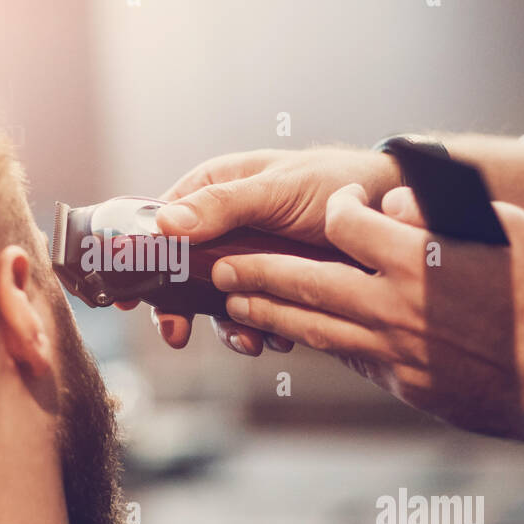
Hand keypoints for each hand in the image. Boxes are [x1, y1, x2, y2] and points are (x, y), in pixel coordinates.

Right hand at [116, 147, 401, 353]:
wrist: (395, 208)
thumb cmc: (336, 182)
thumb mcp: (277, 190)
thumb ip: (223, 207)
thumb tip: (167, 224)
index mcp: (212, 190)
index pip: (157, 225)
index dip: (139, 261)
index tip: (128, 297)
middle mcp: (223, 224)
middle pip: (179, 272)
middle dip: (179, 307)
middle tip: (178, 334)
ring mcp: (248, 257)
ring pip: (216, 299)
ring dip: (227, 324)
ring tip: (249, 341)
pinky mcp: (275, 283)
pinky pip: (253, 312)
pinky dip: (259, 329)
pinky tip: (276, 338)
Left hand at [210, 183, 523, 477]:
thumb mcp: (507, 232)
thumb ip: (443, 215)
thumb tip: (395, 206)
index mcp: (416, 258)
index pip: (345, 224)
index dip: (334, 208)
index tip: (334, 205)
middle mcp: (392, 303)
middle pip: (304, 280)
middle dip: (255, 268)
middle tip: (219, 264)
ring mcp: (392, 348)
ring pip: (313, 325)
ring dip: (269, 310)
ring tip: (236, 301)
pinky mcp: (400, 382)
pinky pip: (348, 356)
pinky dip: (319, 341)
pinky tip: (300, 334)